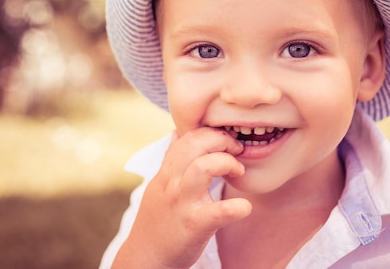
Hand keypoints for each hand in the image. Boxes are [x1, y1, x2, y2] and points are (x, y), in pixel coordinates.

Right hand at [113, 128, 251, 268]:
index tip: (225, 141)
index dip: (211, 132)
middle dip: (222, 140)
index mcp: (166, 172)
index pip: (187, 136)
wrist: (146, 258)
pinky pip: (220, 211)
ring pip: (204, 167)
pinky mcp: (195, 225)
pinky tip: (244, 207)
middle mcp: (171, 183)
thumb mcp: (159, 185)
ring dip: (228, 163)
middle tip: (237, 151)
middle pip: (196, 144)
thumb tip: (176, 133)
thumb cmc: (157, 221)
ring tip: (238, 172)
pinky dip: (238, 207)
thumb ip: (170, 160)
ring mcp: (182, 203)